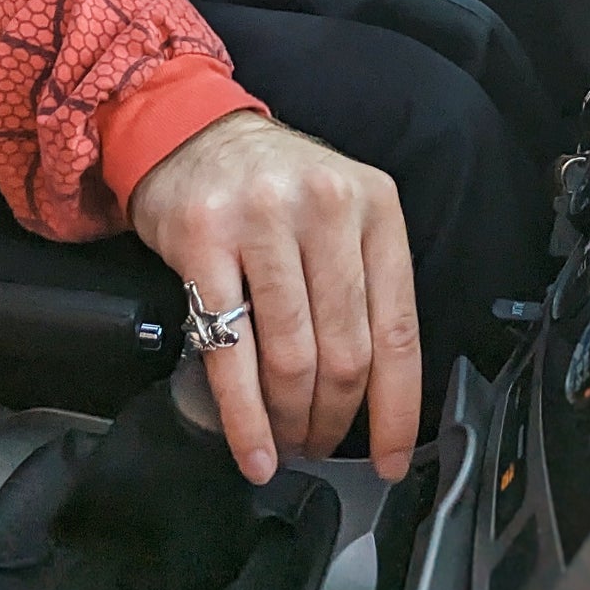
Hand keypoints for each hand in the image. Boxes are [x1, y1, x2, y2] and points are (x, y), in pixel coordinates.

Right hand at [129, 111, 421, 485]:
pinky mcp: (204, 240)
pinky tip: (251, 448)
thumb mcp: (340, 214)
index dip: (398, 409)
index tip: (393, 459)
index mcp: (375, 206)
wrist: (192, 130)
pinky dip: (244, 418)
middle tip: (319, 445)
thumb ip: (363, 284)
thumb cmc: (272, 186)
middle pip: (345, 351)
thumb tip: (377, 395)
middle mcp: (326, 208)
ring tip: (285, 444)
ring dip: (290, 421)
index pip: (398, 328)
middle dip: (334, 419)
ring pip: (292, 357)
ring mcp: (263, 221)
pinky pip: (230, 353)